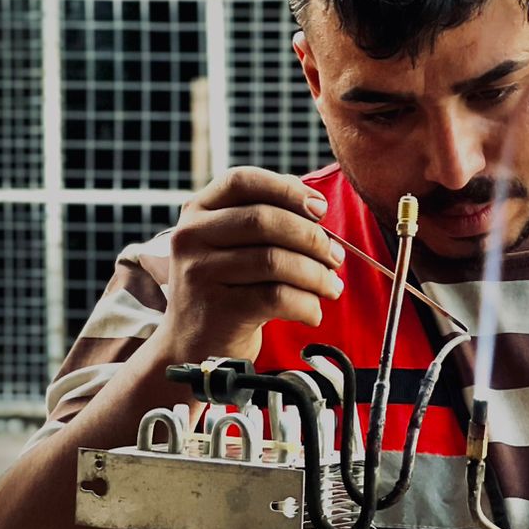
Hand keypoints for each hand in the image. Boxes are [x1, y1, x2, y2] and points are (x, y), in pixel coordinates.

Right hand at [159, 167, 346, 359]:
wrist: (193, 347)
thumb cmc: (226, 292)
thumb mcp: (232, 248)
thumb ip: (265, 223)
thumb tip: (316, 208)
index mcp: (198, 212)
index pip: (242, 181)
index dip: (286, 189)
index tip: (320, 209)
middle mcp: (192, 237)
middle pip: (264, 220)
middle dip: (311, 237)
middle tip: (336, 257)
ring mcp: (201, 273)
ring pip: (274, 260)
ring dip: (316, 275)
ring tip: (332, 288)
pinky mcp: (218, 310)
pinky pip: (276, 297)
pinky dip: (306, 304)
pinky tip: (313, 313)